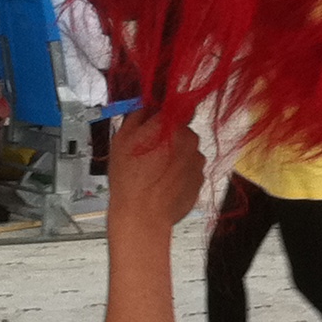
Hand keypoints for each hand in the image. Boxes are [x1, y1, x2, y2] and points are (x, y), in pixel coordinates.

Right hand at [105, 114, 204, 232]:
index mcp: (170, 124)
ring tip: (154, 171)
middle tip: (149, 151)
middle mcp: (189, 139)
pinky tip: (163, 182)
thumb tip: (146, 106)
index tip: (156, 120)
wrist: (143, 215)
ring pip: (186, 151)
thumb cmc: (130, 180)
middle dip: (168, 137)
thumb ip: (137, 115)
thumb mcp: (122, 138)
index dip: (164, 114)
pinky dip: (179, 173)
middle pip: (181, 130)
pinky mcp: (199, 179)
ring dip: (174, 156)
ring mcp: (196, 160)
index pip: (176, 106)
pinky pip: (190, 169)